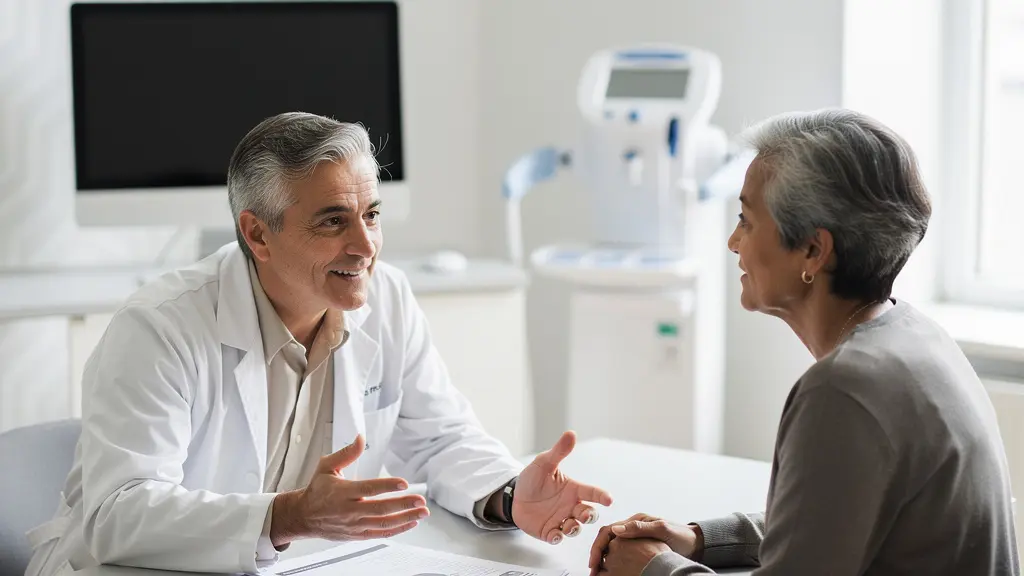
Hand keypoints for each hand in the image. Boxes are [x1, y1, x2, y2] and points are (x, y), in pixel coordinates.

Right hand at [270, 434, 428, 546]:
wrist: (304, 517)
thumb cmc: (317, 490)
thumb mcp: (326, 467)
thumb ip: (347, 453)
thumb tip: (361, 437)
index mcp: (342, 492)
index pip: (368, 489)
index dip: (387, 486)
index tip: (404, 483)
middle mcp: (349, 511)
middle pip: (379, 509)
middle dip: (403, 505)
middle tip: (420, 500)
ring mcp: (354, 525)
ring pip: (383, 524)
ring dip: (405, 518)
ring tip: (422, 512)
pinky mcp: (357, 535)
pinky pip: (380, 534)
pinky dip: (397, 530)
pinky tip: (411, 523)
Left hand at [512, 431, 612, 544]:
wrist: (515, 495)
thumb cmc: (533, 478)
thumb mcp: (544, 463)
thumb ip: (558, 451)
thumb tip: (571, 433)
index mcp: (573, 490)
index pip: (592, 493)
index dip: (602, 496)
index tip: (609, 500)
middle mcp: (570, 506)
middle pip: (588, 514)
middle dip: (590, 516)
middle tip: (584, 515)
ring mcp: (560, 520)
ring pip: (575, 528)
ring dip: (574, 528)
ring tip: (568, 525)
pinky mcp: (548, 531)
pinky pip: (556, 537)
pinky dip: (557, 538)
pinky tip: (554, 535)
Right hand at [589, 513, 701, 575]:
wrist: (696, 543)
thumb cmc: (681, 535)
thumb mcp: (662, 529)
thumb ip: (640, 528)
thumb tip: (616, 529)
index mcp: (635, 520)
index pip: (608, 531)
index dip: (598, 546)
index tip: (594, 562)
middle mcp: (632, 527)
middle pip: (607, 538)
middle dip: (597, 554)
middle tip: (593, 570)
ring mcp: (635, 536)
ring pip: (612, 546)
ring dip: (603, 558)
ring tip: (599, 573)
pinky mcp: (639, 546)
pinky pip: (621, 552)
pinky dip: (613, 561)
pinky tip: (612, 571)